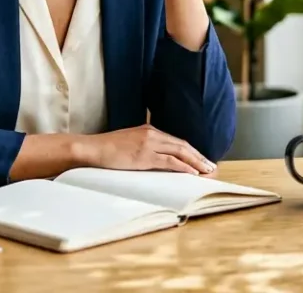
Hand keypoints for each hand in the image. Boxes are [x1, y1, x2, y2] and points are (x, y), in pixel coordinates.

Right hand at [79, 124, 215, 174]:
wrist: (91, 149)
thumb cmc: (105, 149)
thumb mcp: (128, 144)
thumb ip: (142, 147)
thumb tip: (153, 159)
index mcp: (148, 130)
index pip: (176, 141)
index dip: (191, 151)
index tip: (201, 160)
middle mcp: (152, 133)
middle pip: (182, 145)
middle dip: (198, 157)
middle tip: (211, 167)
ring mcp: (148, 143)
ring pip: (180, 151)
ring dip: (196, 162)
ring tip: (207, 171)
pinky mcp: (144, 155)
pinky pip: (169, 161)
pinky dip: (183, 166)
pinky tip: (193, 173)